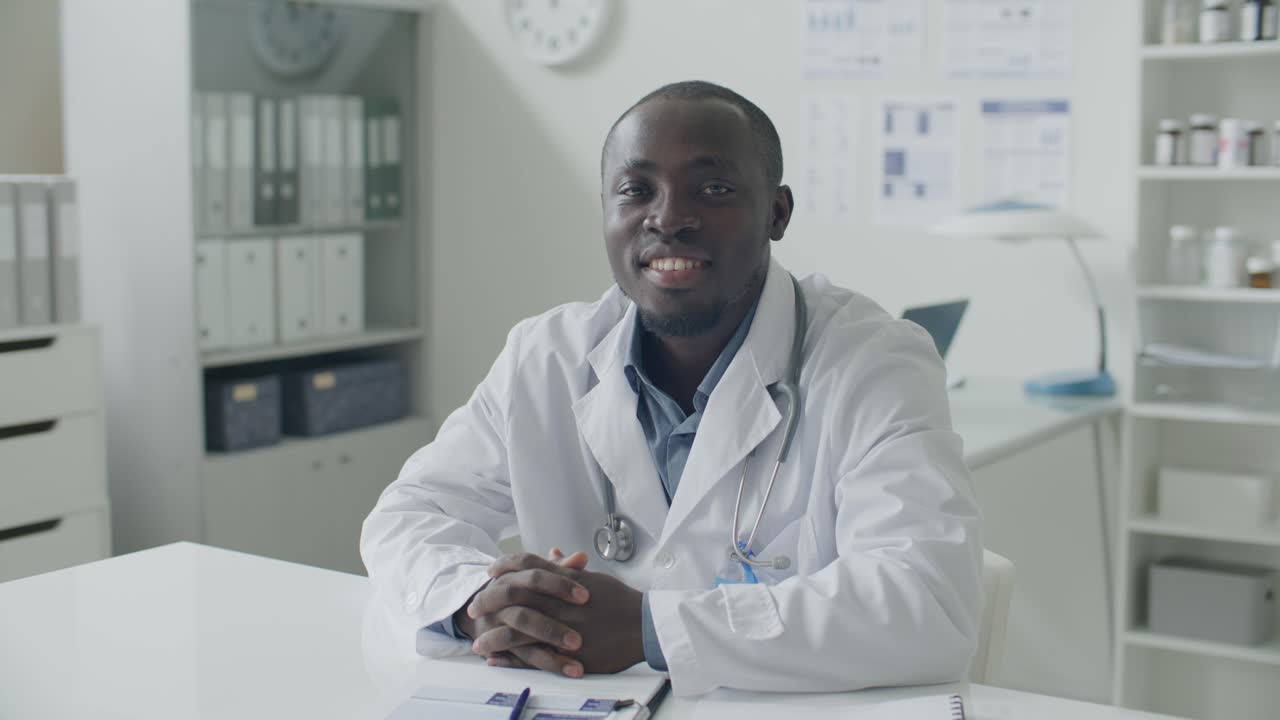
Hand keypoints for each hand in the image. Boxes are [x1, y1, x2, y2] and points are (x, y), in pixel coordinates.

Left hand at [472, 551, 645, 675]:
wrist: (643, 625)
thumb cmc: (621, 601)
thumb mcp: (594, 578)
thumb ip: (568, 568)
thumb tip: (554, 553)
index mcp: (562, 579)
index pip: (525, 566)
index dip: (503, 567)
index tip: (490, 572)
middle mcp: (556, 601)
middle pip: (510, 596)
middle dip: (487, 601)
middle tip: (473, 608)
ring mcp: (558, 626)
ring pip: (513, 629)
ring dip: (492, 636)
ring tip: (478, 644)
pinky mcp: (563, 651)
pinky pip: (529, 656)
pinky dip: (508, 659)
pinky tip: (495, 660)